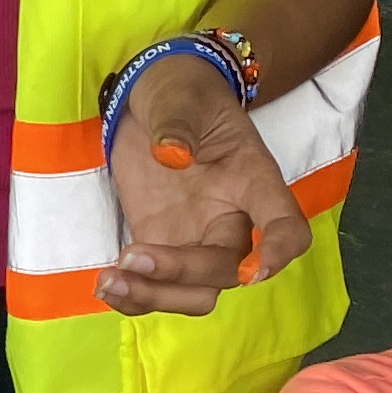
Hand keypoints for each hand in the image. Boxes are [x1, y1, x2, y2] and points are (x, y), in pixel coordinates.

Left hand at [98, 50, 300, 316]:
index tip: (258, 270)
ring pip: (195, 292)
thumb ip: (180, 123)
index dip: (281, 252)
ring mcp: (195, 238)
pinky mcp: (160, 243)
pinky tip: (105, 285)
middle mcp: (232, 220)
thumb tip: (172, 154)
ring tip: (111, 282)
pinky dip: (134, 296)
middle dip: (183, 273)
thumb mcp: (182, 97)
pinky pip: (156, 286)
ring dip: (157, 298)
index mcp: (253, 182)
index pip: (286, 226)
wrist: (153, 100)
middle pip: (227, 270)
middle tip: (132, 256)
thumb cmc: (183, 94)